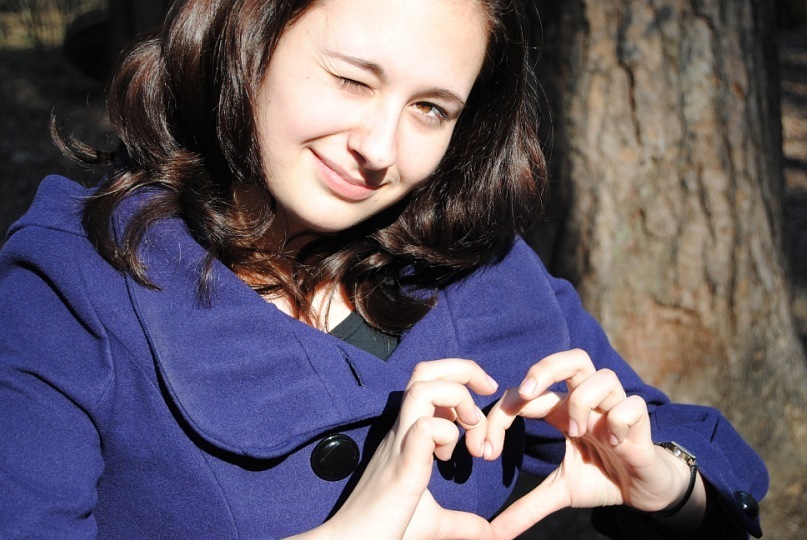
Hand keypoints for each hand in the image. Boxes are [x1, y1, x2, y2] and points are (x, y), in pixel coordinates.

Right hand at [305, 359, 498, 539]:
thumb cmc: (387, 530)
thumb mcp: (433, 522)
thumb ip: (462, 523)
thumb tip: (489, 533)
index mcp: (409, 435)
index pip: (430, 381)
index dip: (462, 381)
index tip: (483, 412)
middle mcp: (402, 430)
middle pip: (426, 370)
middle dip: (463, 370)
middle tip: (488, 392)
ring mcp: (400, 444)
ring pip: (424, 387)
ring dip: (458, 399)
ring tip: (470, 430)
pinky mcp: (403, 465)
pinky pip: (425, 427)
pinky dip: (447, 433)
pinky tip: (446, 459)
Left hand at [485, 349, 702, 538]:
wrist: (644, 490)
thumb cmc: (602, 477)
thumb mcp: (560, 491)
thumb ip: (528, 505)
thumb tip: (496, 532)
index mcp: (563, 410)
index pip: (527, 394)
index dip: (501, 414)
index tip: (485, 453)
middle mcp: (587, 401)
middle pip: (570, 359)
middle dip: (544, 369)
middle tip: (527, 395)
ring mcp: (615, 409)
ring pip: (600, 376)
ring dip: (582, 402)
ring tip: (576, 434)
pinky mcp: (641, 423)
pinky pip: (631, 405)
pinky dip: (618, 420)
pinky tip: (612, 443)